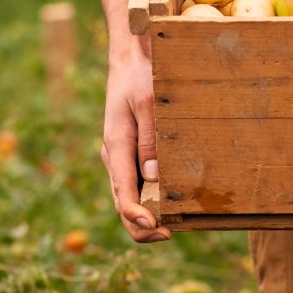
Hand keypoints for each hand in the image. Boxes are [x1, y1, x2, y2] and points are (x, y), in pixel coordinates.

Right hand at [101, 42, 171, 242]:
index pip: (122, 194)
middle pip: (123, 204)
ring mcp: (122, 158)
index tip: (159, 229)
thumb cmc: (140, 77)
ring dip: (149, 215)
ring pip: (130, 197)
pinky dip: (151, 199)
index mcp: (116, 147)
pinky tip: (172, 203)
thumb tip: (153, 177)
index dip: (138, 218)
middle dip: (144, 226)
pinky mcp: (131, 153)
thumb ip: (150, 140)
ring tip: (177, 225)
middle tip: (172, 234)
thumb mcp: (148, 103)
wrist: (131, 59)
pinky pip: (137, 184)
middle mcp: (115, 158)